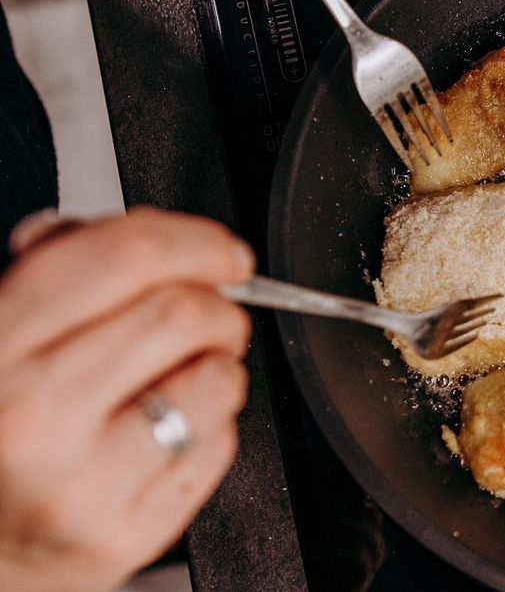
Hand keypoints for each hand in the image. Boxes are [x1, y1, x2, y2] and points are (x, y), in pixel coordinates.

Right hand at [0, 208, 254, 590]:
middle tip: (215, 319)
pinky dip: (212, 428)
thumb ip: (55, 274)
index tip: (225, 252)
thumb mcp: (1, 335)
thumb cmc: (0, 427)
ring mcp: (81, 481)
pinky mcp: (125, 532)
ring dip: (220, 368)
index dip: (197, 242)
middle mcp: (33, 414)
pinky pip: (218, 447)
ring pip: (216, 380)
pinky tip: (167, 435)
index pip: (124, 257)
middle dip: (220, 307)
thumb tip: (128, 230)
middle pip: (182, 313)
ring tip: (183, 380)